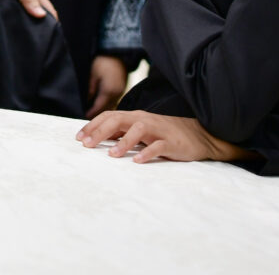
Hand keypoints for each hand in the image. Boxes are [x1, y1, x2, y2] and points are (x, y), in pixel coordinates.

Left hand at [77, 110, 245, 163]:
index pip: (109, 116)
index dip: (93, 125)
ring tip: (112, 154)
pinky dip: (147, 153)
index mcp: (135, 117)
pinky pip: (159, 146)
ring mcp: (159, 130)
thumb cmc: (164, 134)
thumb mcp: (141, 131)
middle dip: (101, 132)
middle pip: (119, 120)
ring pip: (138, 130)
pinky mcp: (172, 143)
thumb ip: (122, 131)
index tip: (79, 138)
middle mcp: (144, 120)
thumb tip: (98, 137)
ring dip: (124, 142)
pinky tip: (138, 161)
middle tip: (87, 145)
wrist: (199, 135)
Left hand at [85, 55, 127, 117]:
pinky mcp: (121, 90)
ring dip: (102, 110)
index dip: (91, 113)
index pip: (99, 107)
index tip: (84, 117)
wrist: (118, 54)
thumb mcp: (93, 74)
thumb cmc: (104, 62)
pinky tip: (100, 105)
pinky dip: (106, 104)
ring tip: (92, 113)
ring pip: (111, 106)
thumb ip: (90, 89)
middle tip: (87, 117)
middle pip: (106, 109)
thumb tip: (86, 102)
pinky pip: (113, 101)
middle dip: (97, 114)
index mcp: (109, 91)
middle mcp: (117, 94)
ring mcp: (120, 92)